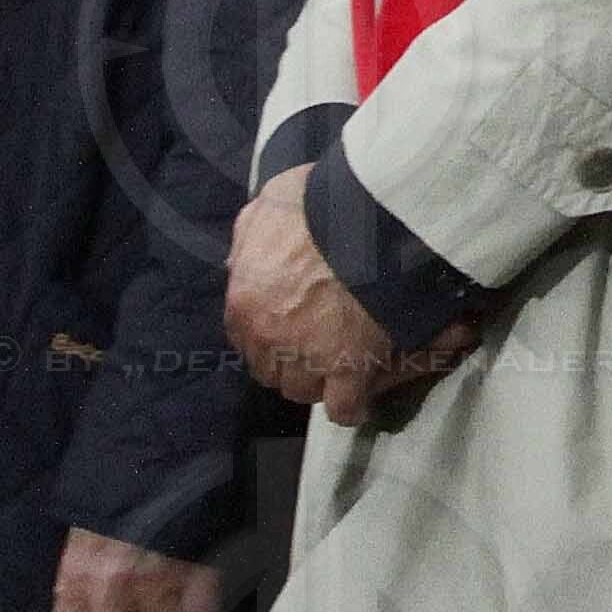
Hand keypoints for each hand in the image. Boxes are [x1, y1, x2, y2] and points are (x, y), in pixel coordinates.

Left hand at [225, 166, 474, 425]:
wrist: (371, 219)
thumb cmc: (318, 205)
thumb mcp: (269, 204)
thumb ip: (250, 236)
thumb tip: (240, 260)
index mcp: (244, 301)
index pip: (244, 334)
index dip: (268, 329)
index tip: (291, 320)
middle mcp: (268, 338)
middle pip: (270, 368)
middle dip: (289, 358)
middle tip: (319, 340)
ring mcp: (309, 358)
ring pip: (302, 389)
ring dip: (318, 379)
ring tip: (343, 361)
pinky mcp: (351, 370)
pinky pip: (346, 407)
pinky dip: (353, 403)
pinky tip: (363, 391)